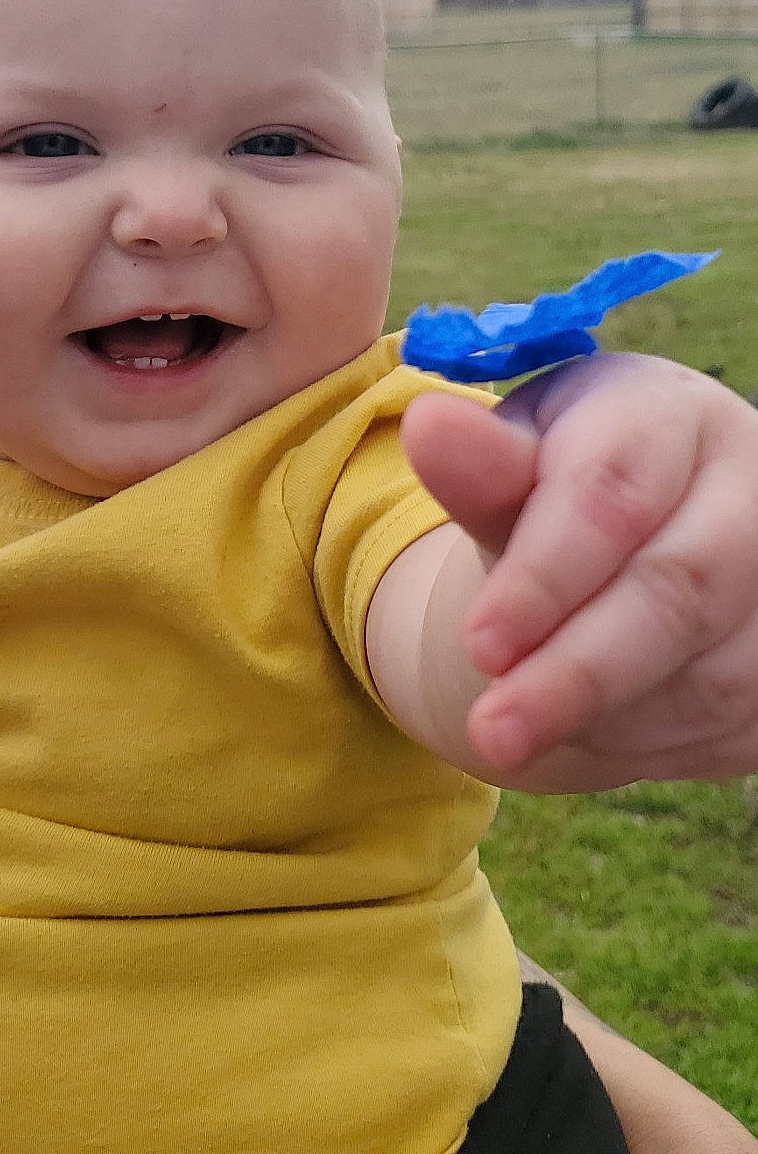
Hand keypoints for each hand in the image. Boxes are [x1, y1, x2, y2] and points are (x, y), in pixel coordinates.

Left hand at [400, 352, 757, 781]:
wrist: (632, 543)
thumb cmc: (560, 496)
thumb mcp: (512, 474)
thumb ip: (479, 468)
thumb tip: (428, 426)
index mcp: (665, 411)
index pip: (612, 494)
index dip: (545, 576)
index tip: (480, 645)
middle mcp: (750, 476)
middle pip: (679, 588)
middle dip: (577, 673)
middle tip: (492, 732)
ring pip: (714, 670)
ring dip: (607, 716)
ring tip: (521, 724)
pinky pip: (737, 719)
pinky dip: (653, 742)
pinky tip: (591, 731)